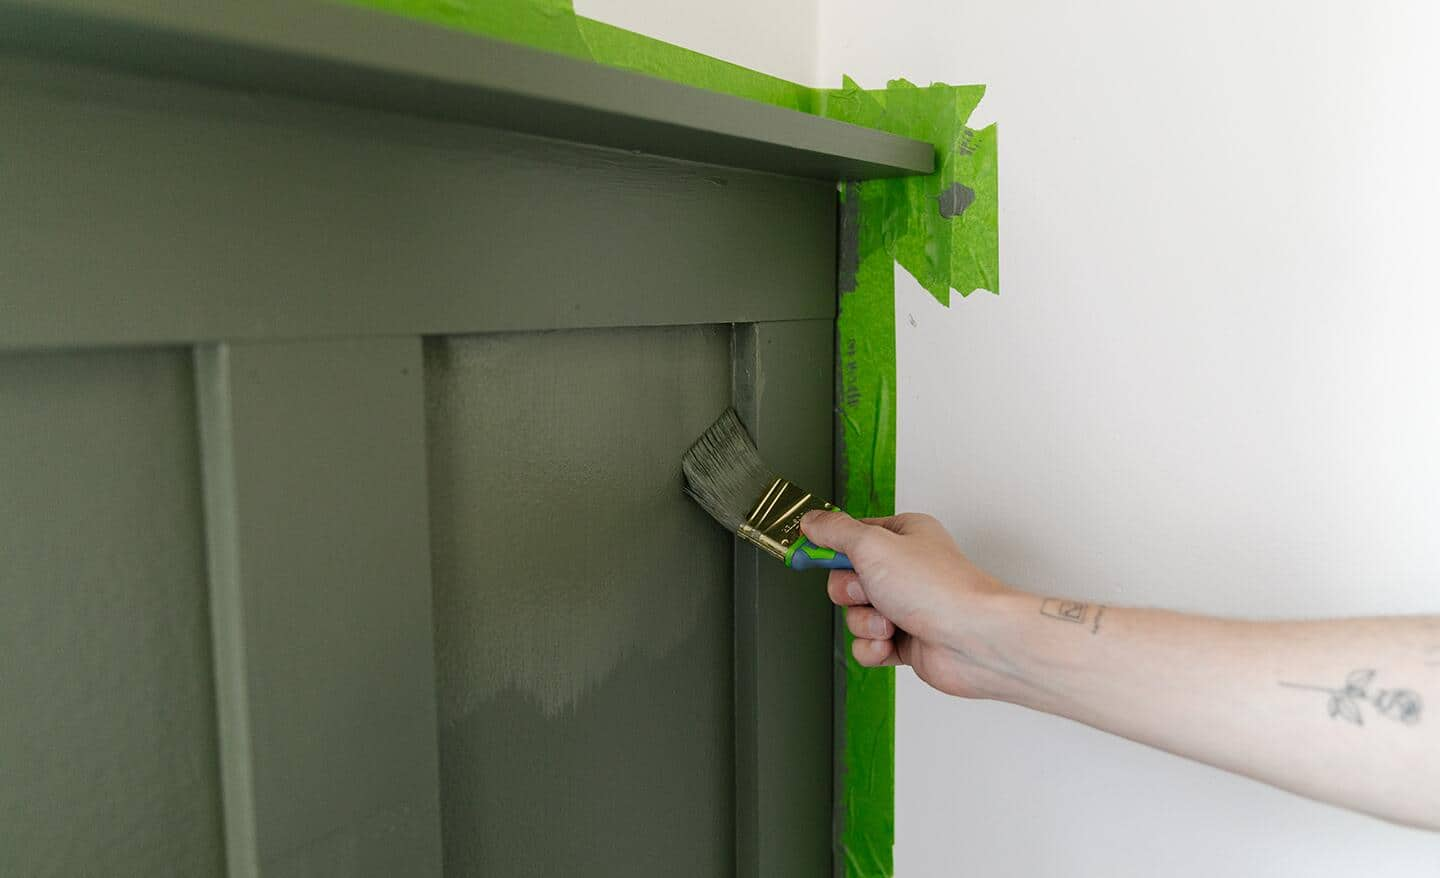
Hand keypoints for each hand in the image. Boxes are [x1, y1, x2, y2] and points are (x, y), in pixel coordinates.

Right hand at [800, 509, 1020, 698]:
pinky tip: (892, 642)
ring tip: (889, 622)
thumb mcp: (873, 545)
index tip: (808, 554)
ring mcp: (906, 606)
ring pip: (855, 615)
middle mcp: (905, 569)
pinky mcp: (906, 641)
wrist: (973, 640)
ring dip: (864, 622)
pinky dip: (873, 646)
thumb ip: (836, 532)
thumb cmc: (939, 589)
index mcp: (902, 536)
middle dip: (850, 592)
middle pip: (846, 579)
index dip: (828, 547)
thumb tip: (812, 521)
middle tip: (869, 591)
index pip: (850, 536)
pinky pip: (867, 644)